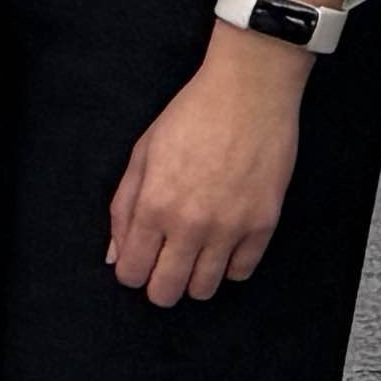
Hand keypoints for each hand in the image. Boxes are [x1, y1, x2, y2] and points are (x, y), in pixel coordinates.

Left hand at [105, 34, 310, 304]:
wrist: (251, 89)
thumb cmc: (191, 114)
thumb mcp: (144, 152)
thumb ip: (124, 207)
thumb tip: (116, 256)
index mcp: (154, 206)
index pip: (131, 273)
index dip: (133, 269)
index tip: (143, 255)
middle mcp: (189, 225)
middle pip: (165, 292)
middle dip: (160, 282)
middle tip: (169, 258)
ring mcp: (229, 228)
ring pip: (204, 290)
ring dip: (196, 275)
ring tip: (200, 249)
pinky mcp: (263, 224)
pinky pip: (241, 273)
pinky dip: (230, 264)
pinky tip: (227, 240)